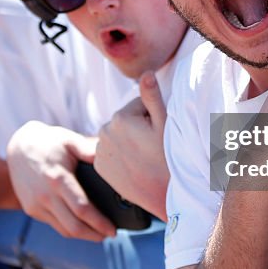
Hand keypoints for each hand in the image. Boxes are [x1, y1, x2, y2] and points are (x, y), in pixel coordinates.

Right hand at [7, 121, 114, 241]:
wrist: (18, 147)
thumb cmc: (48, 142)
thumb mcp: (70, 140)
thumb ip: (89, 150)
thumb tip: (110, 159)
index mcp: (57, 179)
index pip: (82, 209)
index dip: (100, 223)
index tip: (113, 230)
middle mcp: (45, 196)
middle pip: (74, 227)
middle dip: (94, 235)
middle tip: (110, 234)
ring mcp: (35, 205)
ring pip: (63, 230)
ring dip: (82, 235)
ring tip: (98, 232)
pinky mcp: (31, 209)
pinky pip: (53, 224)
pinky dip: (68, 228)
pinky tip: (80, 224)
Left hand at [95, 72, 168, 219]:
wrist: (162, 195)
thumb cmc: (168, 157)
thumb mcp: (165, 124)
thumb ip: (152, 96)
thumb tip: (146, 73)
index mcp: (120, 117)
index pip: (137, 107)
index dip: (151, 117)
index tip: (157, 133)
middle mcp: (104, 131)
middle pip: (125, 121)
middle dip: (137, 128)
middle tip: (151, 146)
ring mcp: (99, 150)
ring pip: (116, 137)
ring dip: (127, 141)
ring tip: (142, 156)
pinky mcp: (98, 166)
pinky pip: (109, 153)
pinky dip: (118, 156)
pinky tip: (131, 164)